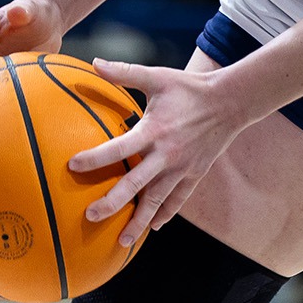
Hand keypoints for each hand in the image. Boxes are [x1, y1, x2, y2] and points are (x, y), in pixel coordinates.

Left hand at [67, 59, 252, 247]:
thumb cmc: (188, 87)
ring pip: (156, 200)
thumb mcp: (156, 76)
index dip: (96, 158)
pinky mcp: (194, 174)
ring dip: (139, 221)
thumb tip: (94, 62)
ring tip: (122, 241)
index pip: (119, 148)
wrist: (229, 102)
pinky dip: (165, 214)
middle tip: (90, 216)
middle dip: (112, 203)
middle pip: (135, 185)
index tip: (73, 166)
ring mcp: (181, 168)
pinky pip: (178, 199)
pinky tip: (153, 226)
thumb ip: (124, 72)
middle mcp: (166, 155)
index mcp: (154, 130)